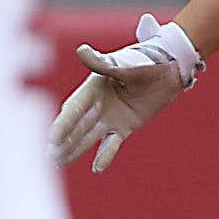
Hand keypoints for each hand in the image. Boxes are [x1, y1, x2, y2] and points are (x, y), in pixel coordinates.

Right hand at [50, 13, 200, 172]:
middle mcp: (97, 104)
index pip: (74, 109)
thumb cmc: (143, 61)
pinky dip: (105, 155)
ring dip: (74, 150)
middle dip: (64, 141)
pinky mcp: (124, 127)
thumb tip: (81, 50)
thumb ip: (102, 63)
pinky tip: (97, 168)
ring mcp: (110, 117)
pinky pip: (112, 143)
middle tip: (50, 156)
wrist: (168, 69)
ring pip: (88, 137)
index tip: (52, 138)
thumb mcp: (123, 64)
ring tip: (59, 163)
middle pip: (77, 126)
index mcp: (92, 88)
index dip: (63, 123)